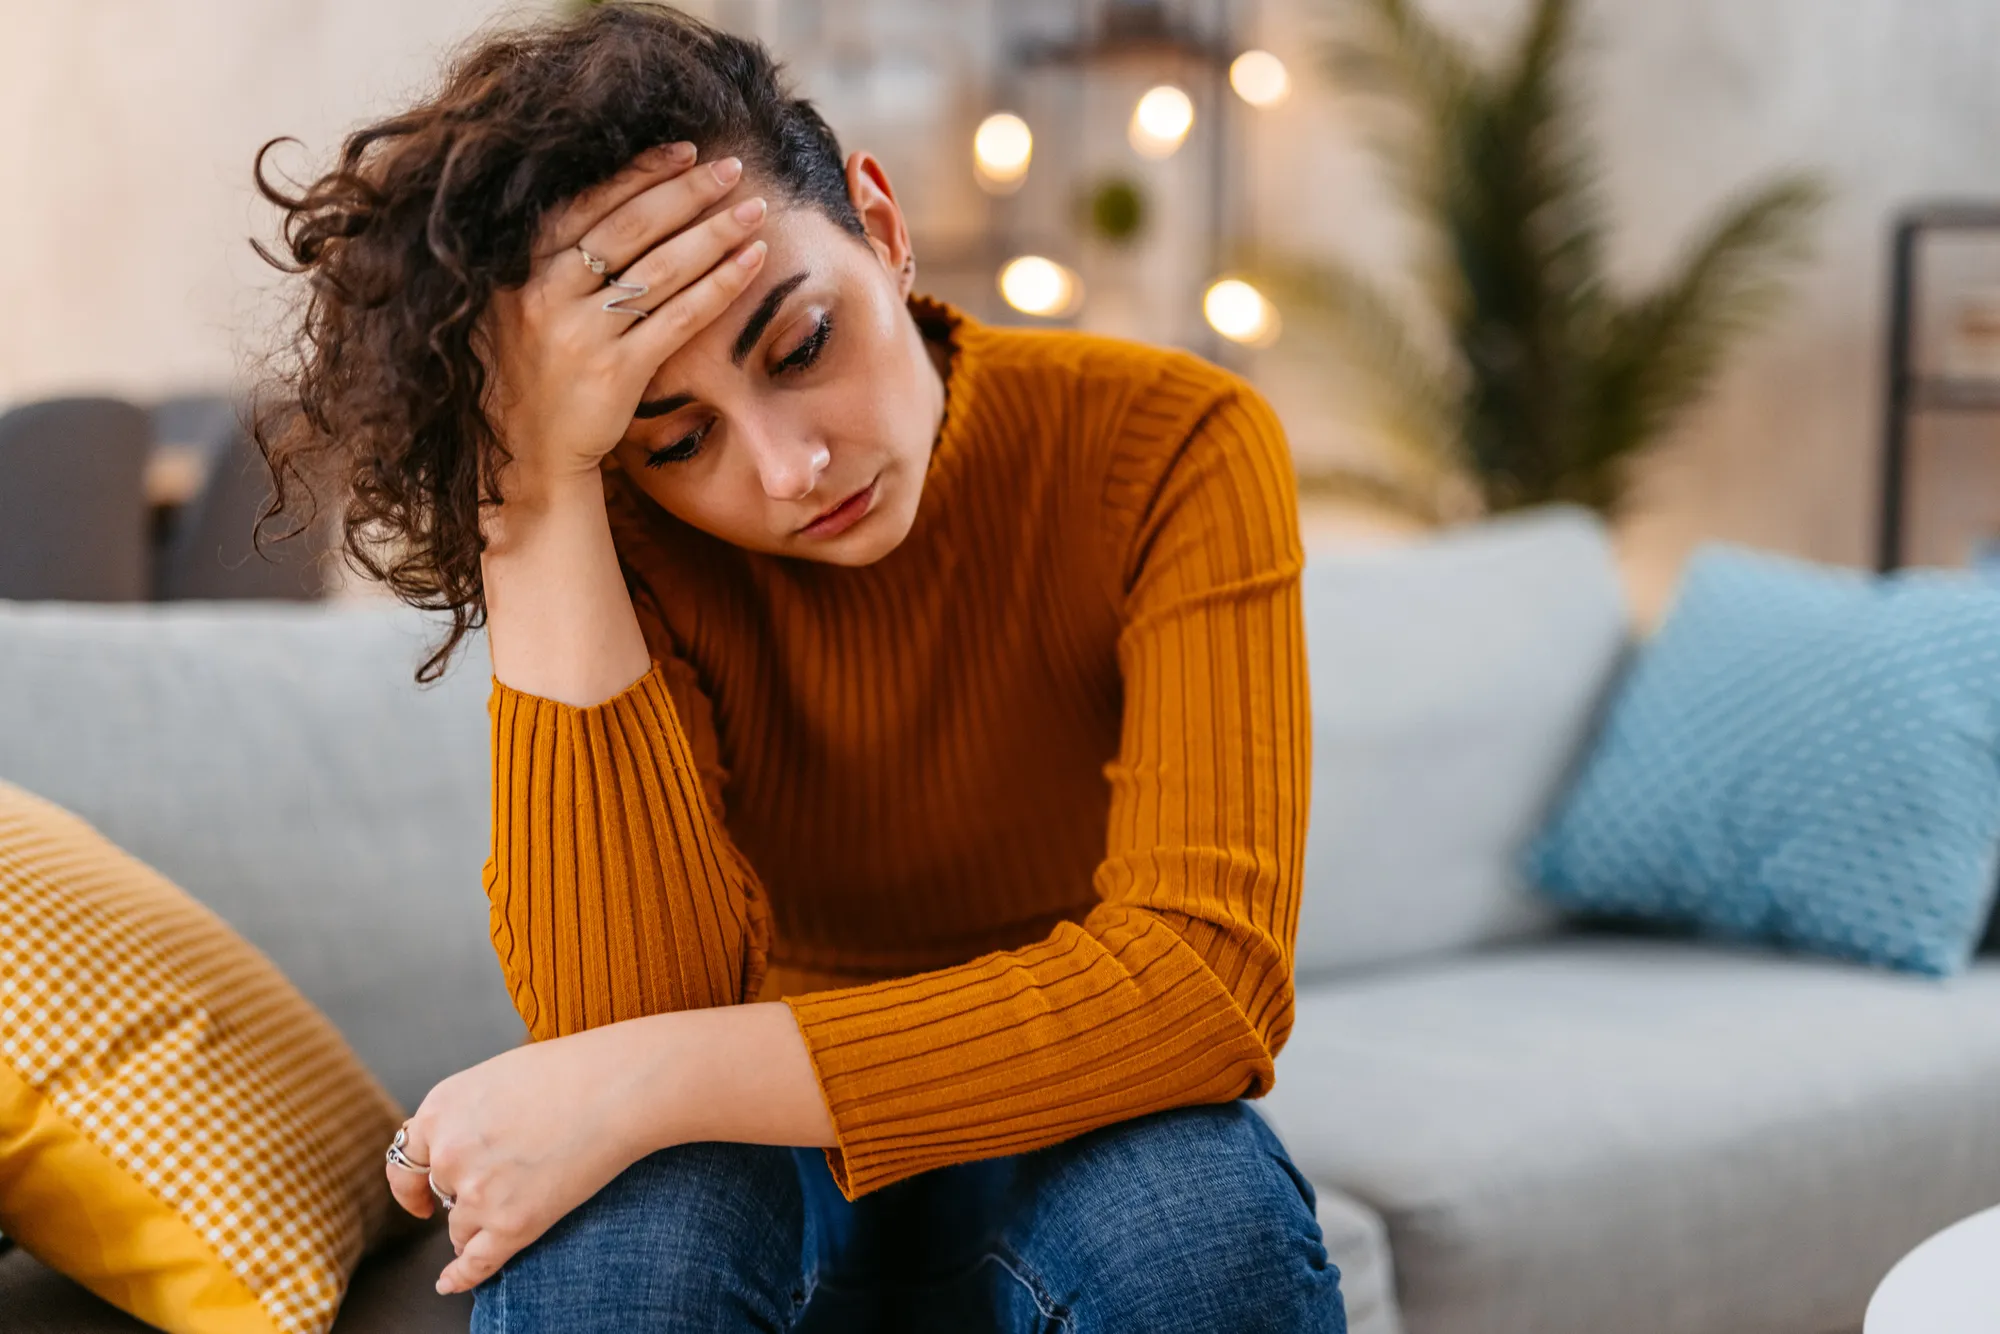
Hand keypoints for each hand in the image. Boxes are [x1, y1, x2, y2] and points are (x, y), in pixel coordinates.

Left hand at [383, 1024, 672, 1294]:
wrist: (619, 1087)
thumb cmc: (572, 1071)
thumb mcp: (498, 1076)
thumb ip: (469, 1112)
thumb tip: (458, 1143)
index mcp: (441, 1109)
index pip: (407, 1161)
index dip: (412, 1185)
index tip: (421, 1200)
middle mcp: (449, 1153)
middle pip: (442, 1194)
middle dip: (466, 1193)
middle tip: (507, 1179)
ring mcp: (477, 1193)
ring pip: (460, 1228)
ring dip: (479, 1224)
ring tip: (521, 1202)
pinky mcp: (512, 1225)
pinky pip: (475, 1263)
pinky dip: (460, 1276)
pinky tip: (450, 1282)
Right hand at [476, 140, 770, 487]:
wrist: (528, 453)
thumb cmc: (537, 372)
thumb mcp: (524, 305)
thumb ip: (557, 260)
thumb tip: (619, 199)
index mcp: (521, 268)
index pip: (588, 203)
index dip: (640, 173)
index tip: (684, 151)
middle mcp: (545, 293)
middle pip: (630, 228)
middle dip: (687, 192)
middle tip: (733, 168)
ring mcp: (579, 333)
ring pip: (660, 269)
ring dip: (714, 232)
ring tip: (754, 208)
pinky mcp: (614, 372)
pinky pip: (678, 318)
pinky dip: (719, 285)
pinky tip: (752, 261)